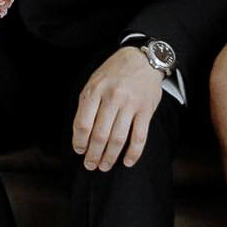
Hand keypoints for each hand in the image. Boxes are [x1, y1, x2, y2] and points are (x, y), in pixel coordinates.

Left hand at [72, 48, 164, 171]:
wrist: (143, 59)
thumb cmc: (114, 73)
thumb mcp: (94, 82)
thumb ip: (87, 104)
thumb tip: (80, 134)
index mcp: (95, 90)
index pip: (83, 124)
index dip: (79, 142)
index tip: (79, 151)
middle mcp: (112, 97)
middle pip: (100, 135)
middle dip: (93, 154)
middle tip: (90, 165)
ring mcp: (131, 104)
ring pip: (118, 138)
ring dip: (110, 157)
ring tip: (104, 166)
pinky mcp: (146, 110)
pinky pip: (140, 137)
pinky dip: (133, 153)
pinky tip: (127, 162)